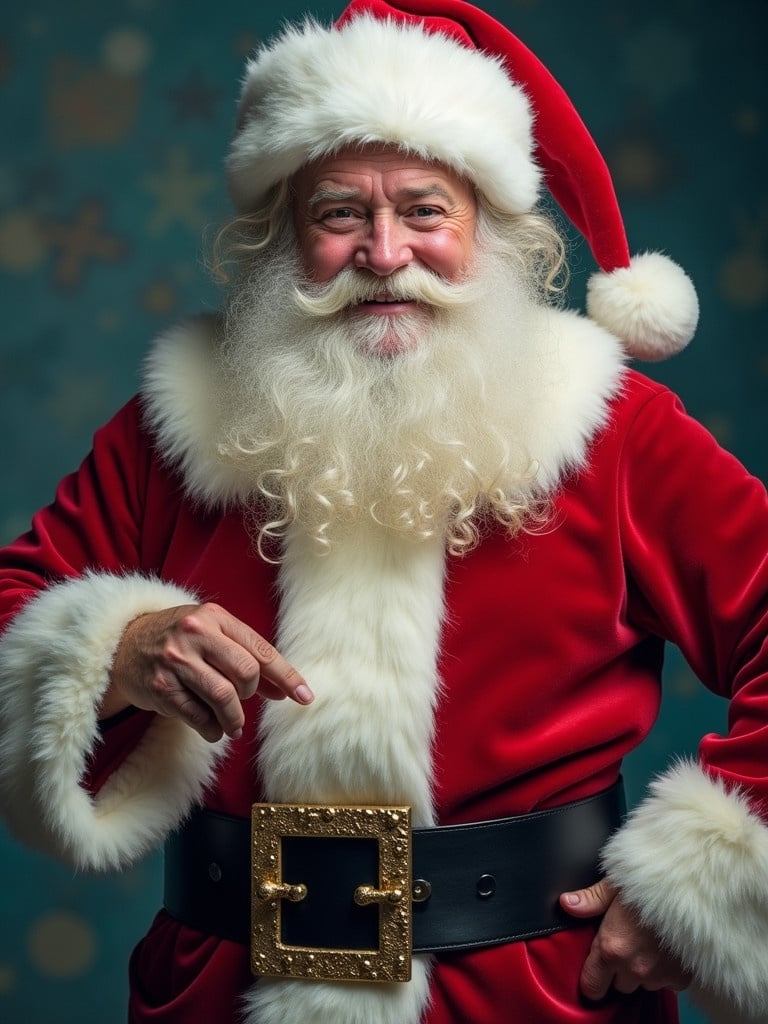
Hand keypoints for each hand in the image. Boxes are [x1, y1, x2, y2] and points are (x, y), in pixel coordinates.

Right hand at [103, 603, 312, 741]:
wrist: (122, 646)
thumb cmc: (178, 640)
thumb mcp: (211, 635)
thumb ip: (246, 657)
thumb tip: (282, 690)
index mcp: (214, 617)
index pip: (260, 650)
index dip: (286, 676)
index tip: (305, 697)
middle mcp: (195, 634)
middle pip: (246, 673)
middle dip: (251, 693)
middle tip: (242, 699)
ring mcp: (176, 661)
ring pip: (224, 698)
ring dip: (234, 719)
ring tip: (233, 724)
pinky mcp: (161, 687)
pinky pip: (199, 716)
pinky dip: (212, 728)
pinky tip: (212, 727)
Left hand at [559, 879, 690, 999]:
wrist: (692, 889)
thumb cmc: (651, 882)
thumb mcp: (615, 884)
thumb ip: (590, 900)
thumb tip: (567, 904)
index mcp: (611, 947)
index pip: (592, 987)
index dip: (592, 980)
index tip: (595, 970)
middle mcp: (634, 968)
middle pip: (619, 985)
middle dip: (619, 969)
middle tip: (626, 943)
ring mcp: (659, 975)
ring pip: (643, 984)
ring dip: (643, 970)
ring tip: (647, 943)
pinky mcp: (681, 978)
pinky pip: (667, 983)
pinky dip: (665, 971)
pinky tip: (665, 948)